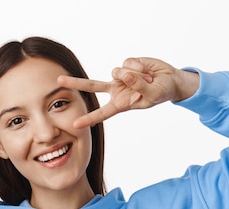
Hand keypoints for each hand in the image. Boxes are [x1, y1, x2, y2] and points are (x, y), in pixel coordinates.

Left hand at [57, 57, 198, 127]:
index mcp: (120, 104)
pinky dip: (140, 67)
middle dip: (75, 83)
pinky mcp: (126, 64)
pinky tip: (147, 71)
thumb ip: (138, 85)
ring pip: (118, 72)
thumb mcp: (152, 94)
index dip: (89, 119)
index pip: (102, 113)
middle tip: (58, 81)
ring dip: (136, 75)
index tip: (75, 125)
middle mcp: (116, 90)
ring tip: (148, 79)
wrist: (170, 80)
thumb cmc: (161, 93)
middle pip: (92, 86)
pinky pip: (128, 63)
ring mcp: (120, 77)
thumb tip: (122, 73)